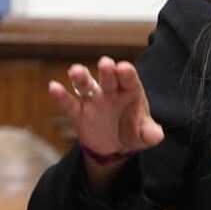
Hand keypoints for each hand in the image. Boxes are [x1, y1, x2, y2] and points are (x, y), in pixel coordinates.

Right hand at [47, 58, 163, 157]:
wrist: (115, 146)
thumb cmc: (133, 132)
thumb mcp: (144, 135)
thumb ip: (150, 133)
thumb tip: (157, 135)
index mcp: (130, 91)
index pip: (129, 79)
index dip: (126, 73)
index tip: (123, 68)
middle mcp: (111, 92)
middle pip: (108, 78)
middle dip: (107, 71)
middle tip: (105, 63)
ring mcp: (94, 101)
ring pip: (86, 86)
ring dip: (81, 78)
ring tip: (75, 70)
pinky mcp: (79, 113)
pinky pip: (70, 104)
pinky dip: (61, 96)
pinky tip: (53, 87)